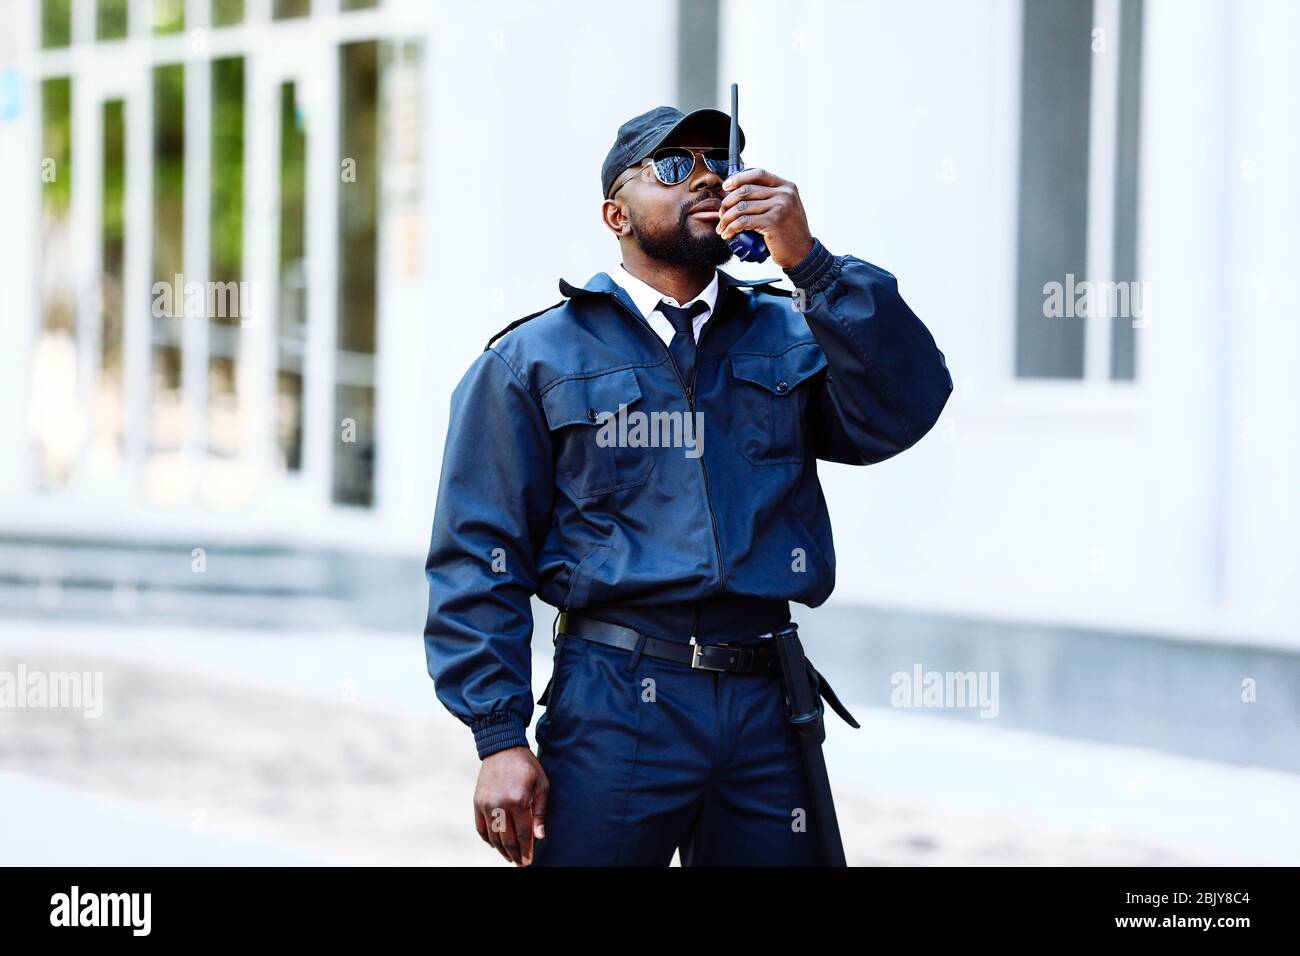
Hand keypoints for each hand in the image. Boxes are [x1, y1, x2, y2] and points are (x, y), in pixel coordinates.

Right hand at [473, 745, 548, 865]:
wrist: (503, 748)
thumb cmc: (527, 766)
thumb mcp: (541, 785)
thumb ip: (540, 812)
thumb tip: (539, 836)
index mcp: (518, 801)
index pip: (523, 834)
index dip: (526, 850)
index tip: (528, 861)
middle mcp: (499, 805)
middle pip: (507, 840)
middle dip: (514, 854)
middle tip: (520, 863)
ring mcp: (486, 804)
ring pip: (493, 837)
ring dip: (501, 850)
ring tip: (510, 857)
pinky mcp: (477, 802)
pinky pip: (481, 828)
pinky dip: (488, 839)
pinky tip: (496, 845)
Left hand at [716, 168, 814, 269]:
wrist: (802, 253)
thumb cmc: (790, 233)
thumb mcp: (787, 207)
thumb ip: (772, 197)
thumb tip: (743, 191)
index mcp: (787, 187)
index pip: (758, 173)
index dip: (738, 178)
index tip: (726, 186)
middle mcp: (784, 194)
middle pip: (746, 190)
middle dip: (727, 202)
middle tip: (721, 214)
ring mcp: (779, 207)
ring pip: (741, 207)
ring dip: (726, 218)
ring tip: (722, 227)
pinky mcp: (773, 222)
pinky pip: (743, 221)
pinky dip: (731, 228)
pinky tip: (727, 234)